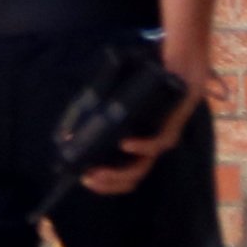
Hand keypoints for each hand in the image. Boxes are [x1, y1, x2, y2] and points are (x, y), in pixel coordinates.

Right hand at [72, 78, 197, 197]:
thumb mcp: (119, 99)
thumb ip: (97, 112)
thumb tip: (66, 133)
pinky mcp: (173, 125)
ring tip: (98, 171)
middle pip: (132, 176)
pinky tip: (124, 143)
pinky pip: (157, 143)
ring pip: (142, 166)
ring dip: (118, 173)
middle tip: (86, 178)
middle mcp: (151, 145)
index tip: (84, 178)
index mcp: (141, 143)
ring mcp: (162, 137)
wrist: (181, 63)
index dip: (106, 182)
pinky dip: (139, 146)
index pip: (125, 174)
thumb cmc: (150, 81)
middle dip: (107, 182)